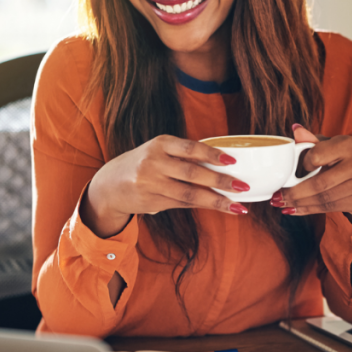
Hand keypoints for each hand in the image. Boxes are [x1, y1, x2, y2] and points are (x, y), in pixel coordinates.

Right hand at [81, 136, 251, 237]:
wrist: (109, 185)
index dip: (212, 154)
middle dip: (220, 182)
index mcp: (159, 144)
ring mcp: (152, 185)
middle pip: (193, 174)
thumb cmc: (143, 163)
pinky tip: (220, 207)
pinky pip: (183, 204)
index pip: (190, 148)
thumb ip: (184, 155)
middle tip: (242, 186)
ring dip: (216, 201)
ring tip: (237, 206)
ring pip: (190, 194)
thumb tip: (223, 162)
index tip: (232, 161)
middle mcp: (154, 163)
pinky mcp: (153, 203)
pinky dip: (203, 206)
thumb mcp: (159, 151)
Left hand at [271, 124, 351, 227]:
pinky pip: (330, 208)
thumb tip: (296, 129)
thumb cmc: (338, 159)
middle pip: (319, 184)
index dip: (303, 165)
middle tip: (277, 198)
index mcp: (347, 144)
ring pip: (324, 199)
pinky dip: (309, 210)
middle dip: (294, 193)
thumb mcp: (325, 147)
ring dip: (299, 204)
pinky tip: (296, 209)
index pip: (316, 156)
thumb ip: (309, 141)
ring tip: (283, 205)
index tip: (292, 171)